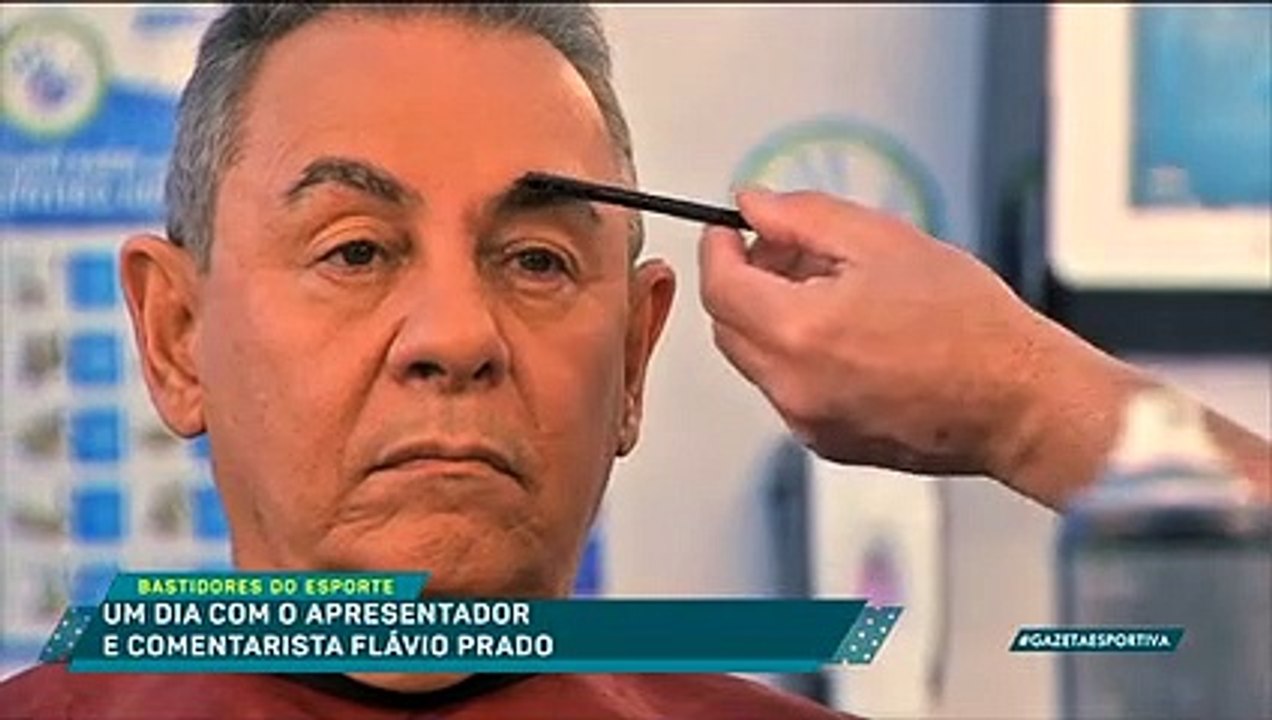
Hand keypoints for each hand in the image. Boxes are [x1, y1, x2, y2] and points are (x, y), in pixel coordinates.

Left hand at [698, 188, 1061, 477]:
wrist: (1019, 401)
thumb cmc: (971, 326)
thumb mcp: (884, 240)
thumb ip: (804, 218)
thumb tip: (754, 205)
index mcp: (800, 331)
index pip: (719, 287)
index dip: (717, 249)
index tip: (728, 231)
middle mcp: (793, 385)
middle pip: (728, 326)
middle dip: (744, 282)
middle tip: (785, 252)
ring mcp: (807, 421)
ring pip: (755, 360)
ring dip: (770, 320)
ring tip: (831, 291)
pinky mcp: (826, 444)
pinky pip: (787, 391)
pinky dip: (797, 358)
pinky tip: (849, 337)